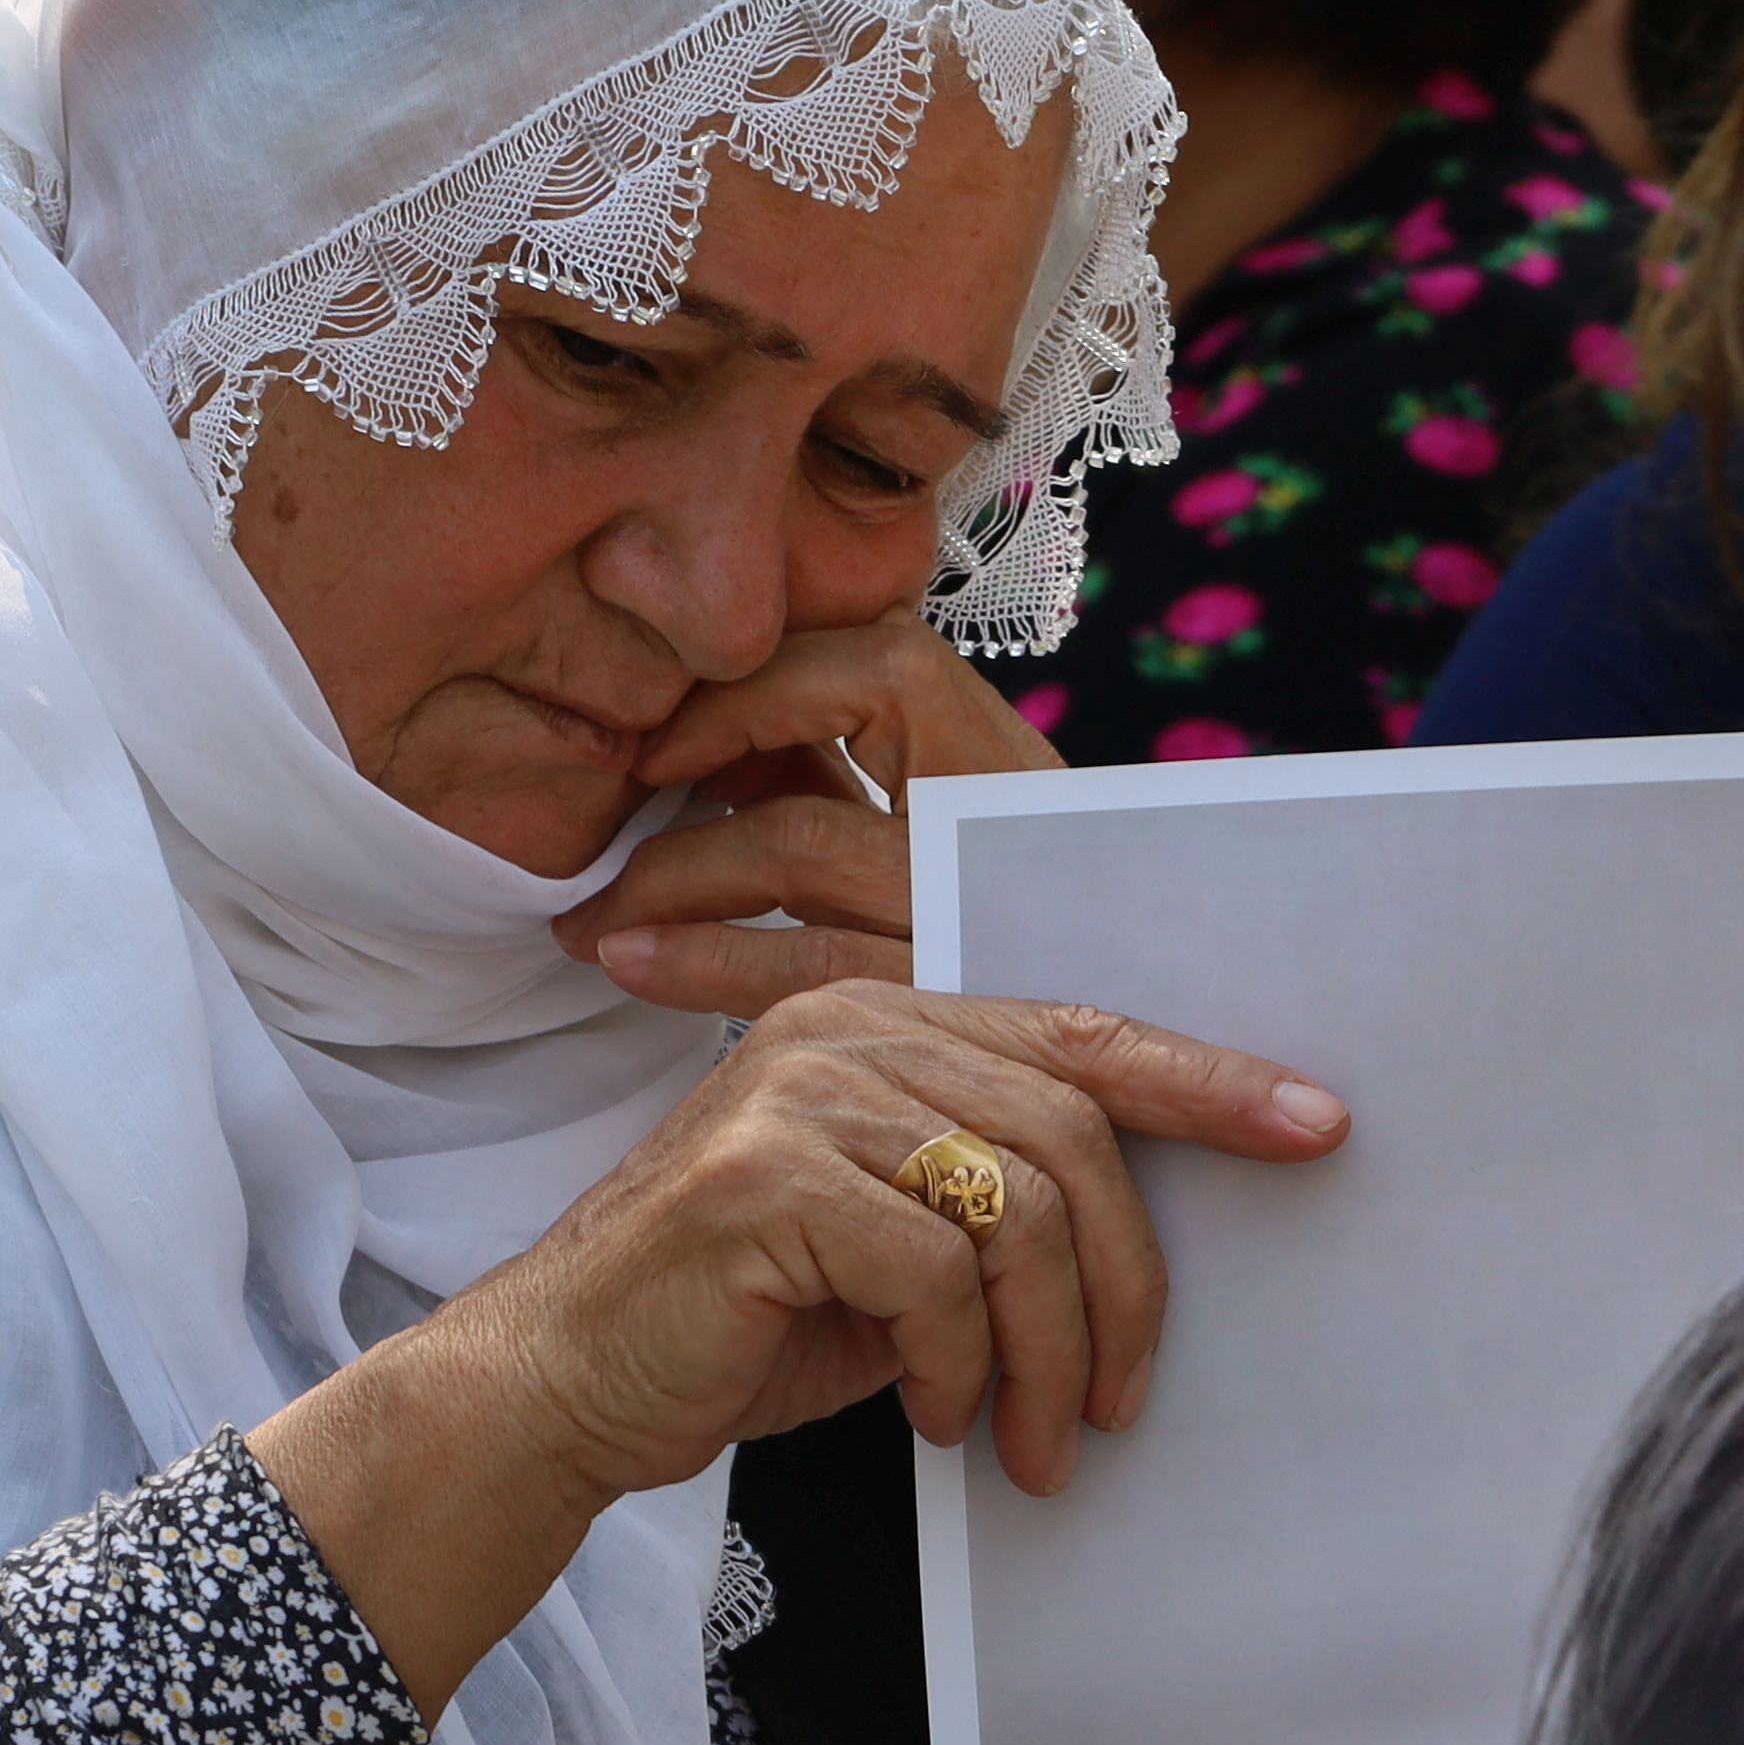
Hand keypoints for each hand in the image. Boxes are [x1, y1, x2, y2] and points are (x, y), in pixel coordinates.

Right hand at [476, 982, 1344, 1503]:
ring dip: (1047, 1354)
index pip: (1083, 1036)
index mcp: (889, 1021)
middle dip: (1123, 1290)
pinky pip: (935, 1274)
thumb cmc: (748, 1326)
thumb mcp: (899, 1247)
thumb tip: (1148, 1247)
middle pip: (1073, 1135)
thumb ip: (999, 1202)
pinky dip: (955, 1367)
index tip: (1319, 1125)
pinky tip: (927, 1415)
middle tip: (1116, 1409)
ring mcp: (799, 1093)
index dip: (1210, 1081)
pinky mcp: (763, 1180)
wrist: (568, 1386)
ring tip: (1030, 1441)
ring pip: (1017, 1211)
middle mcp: (846, 1028)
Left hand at [567, 617, 1066, 1014]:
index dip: (758, 683)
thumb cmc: (1033, 972)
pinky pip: (809, 966)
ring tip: (590, 918)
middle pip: (837, 717)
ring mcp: (989, 908)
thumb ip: (873, 802)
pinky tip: (633, 964)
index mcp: (1014, 770)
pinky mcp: (959, 1006)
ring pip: (799, 844)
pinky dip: (703, 957)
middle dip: (697, 745)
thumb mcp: (971, 864)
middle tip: (606, 801)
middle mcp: (1009, 819)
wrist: (1152, 1082)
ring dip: (667, 872)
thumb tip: (723, 764)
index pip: (884, 662)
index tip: (669, 736)